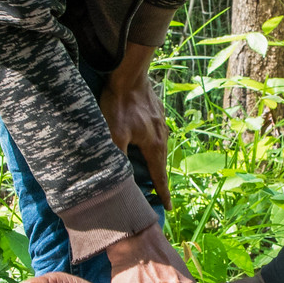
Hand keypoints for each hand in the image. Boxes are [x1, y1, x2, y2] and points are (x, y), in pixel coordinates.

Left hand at [98, 46, 170, 208]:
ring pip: (158, 148)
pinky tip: (144, 142)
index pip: (159, 176)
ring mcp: (161, 123)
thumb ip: (117, 158)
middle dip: (159, 179)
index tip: (168, 208)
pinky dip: (151, 145)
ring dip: (155, 161)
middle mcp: (162, 136)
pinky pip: (155, 135)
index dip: (162, 194)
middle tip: (156, 193)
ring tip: (149, 170)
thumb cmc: (121, 104)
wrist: (130, 74)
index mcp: (154, 145)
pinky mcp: (156, 112)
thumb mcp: (114, 134)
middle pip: (161, 163)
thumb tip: (117, 179)